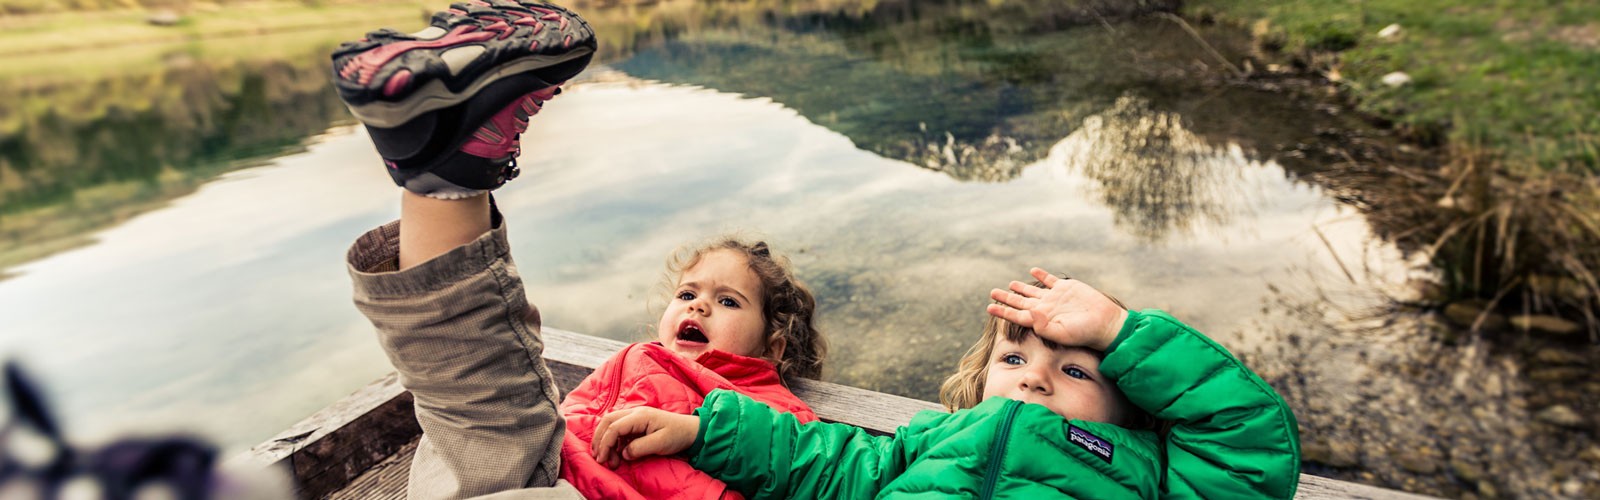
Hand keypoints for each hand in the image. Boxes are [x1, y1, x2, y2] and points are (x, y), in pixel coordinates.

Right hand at [591, 407, 699, 467]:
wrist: (690, 431)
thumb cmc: (677, 435)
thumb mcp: (660, 443)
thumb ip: (640, 448)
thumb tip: (623, 454)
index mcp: (640, 416)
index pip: (614, 427)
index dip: (605, 443)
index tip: (602, 459)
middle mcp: (634, 413)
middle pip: (607, 421)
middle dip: (599, 440)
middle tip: (599, 458)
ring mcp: (635, 418)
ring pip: (611, 425)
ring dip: (606, 441)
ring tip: (610, 460)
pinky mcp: (636, 424)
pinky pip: (618, 430)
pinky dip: (613, 442)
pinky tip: (617, 455)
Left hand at [987, 267, 1128, 350]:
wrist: (1105, 323)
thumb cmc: (1084, 333)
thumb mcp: (1062, 333)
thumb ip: (1043, 326)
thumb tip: (1029, 313)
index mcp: (1041, 320)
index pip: (1016, 315)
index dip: (1002, 311)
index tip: (989, 307)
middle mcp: (1045, 308)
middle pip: (1020, 301)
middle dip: (1006, 297)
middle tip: (992, 292)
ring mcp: (1055, 297)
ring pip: (1033, 291)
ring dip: (1021, 287)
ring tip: (1010, 284)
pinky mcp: (1066, 287)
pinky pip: (1050, 280)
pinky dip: (1041, 275)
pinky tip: (1033, 271)